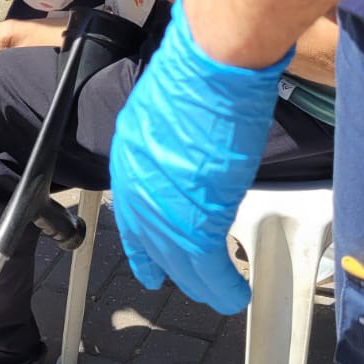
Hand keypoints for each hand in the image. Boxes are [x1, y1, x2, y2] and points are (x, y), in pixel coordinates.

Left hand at [109, 0, 292, 314]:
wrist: (212, 66)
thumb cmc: (199, 70)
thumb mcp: (170, 106)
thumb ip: (173, 138)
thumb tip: (192, 149)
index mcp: (129, 156)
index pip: (130, 214)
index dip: (143, 245)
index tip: (149, 268)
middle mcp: (138, 186)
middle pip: (154, 245)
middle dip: (176, 270)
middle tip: (197, 288)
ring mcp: (163, 207)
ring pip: (180, 263)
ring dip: (204, 284)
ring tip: (223, 297)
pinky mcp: (195, 221)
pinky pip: (207, 268)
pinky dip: (223, 285)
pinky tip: (234, 294)